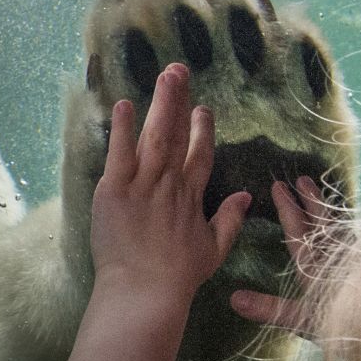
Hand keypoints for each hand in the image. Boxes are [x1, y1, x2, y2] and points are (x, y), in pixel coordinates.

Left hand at [90, 63, 250, 301]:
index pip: (200, 154)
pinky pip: (119, 152)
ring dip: (160, 103)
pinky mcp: (115, 189)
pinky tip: (124, 104)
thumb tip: (245, 196)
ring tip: (164, 75)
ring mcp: (142, 184)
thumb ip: (229, 220)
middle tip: (179, 69)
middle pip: (176, 135)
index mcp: (192, 196)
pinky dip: (122, 128)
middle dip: (179, 101)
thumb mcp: (213, 249)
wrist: (145, 290)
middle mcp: (170, 183)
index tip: (202, 109)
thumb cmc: (177, 276)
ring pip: (153, 136)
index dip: (201, 131)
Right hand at [230, 175, 339, 335]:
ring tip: (322, 197)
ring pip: (339, 227)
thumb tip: (233, 298)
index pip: (297, 229)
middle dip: (310, 199)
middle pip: (321, 221)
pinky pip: (352, 238)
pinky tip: (347, 231)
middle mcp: (335, 257)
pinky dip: (344, 228)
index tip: (278, 185)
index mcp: (314, 266)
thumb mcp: (302, 320)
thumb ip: (270, 308)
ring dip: (327, 210)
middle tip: (302, 179)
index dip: (287, 207)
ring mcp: (356, 260)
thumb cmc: (346, 325)